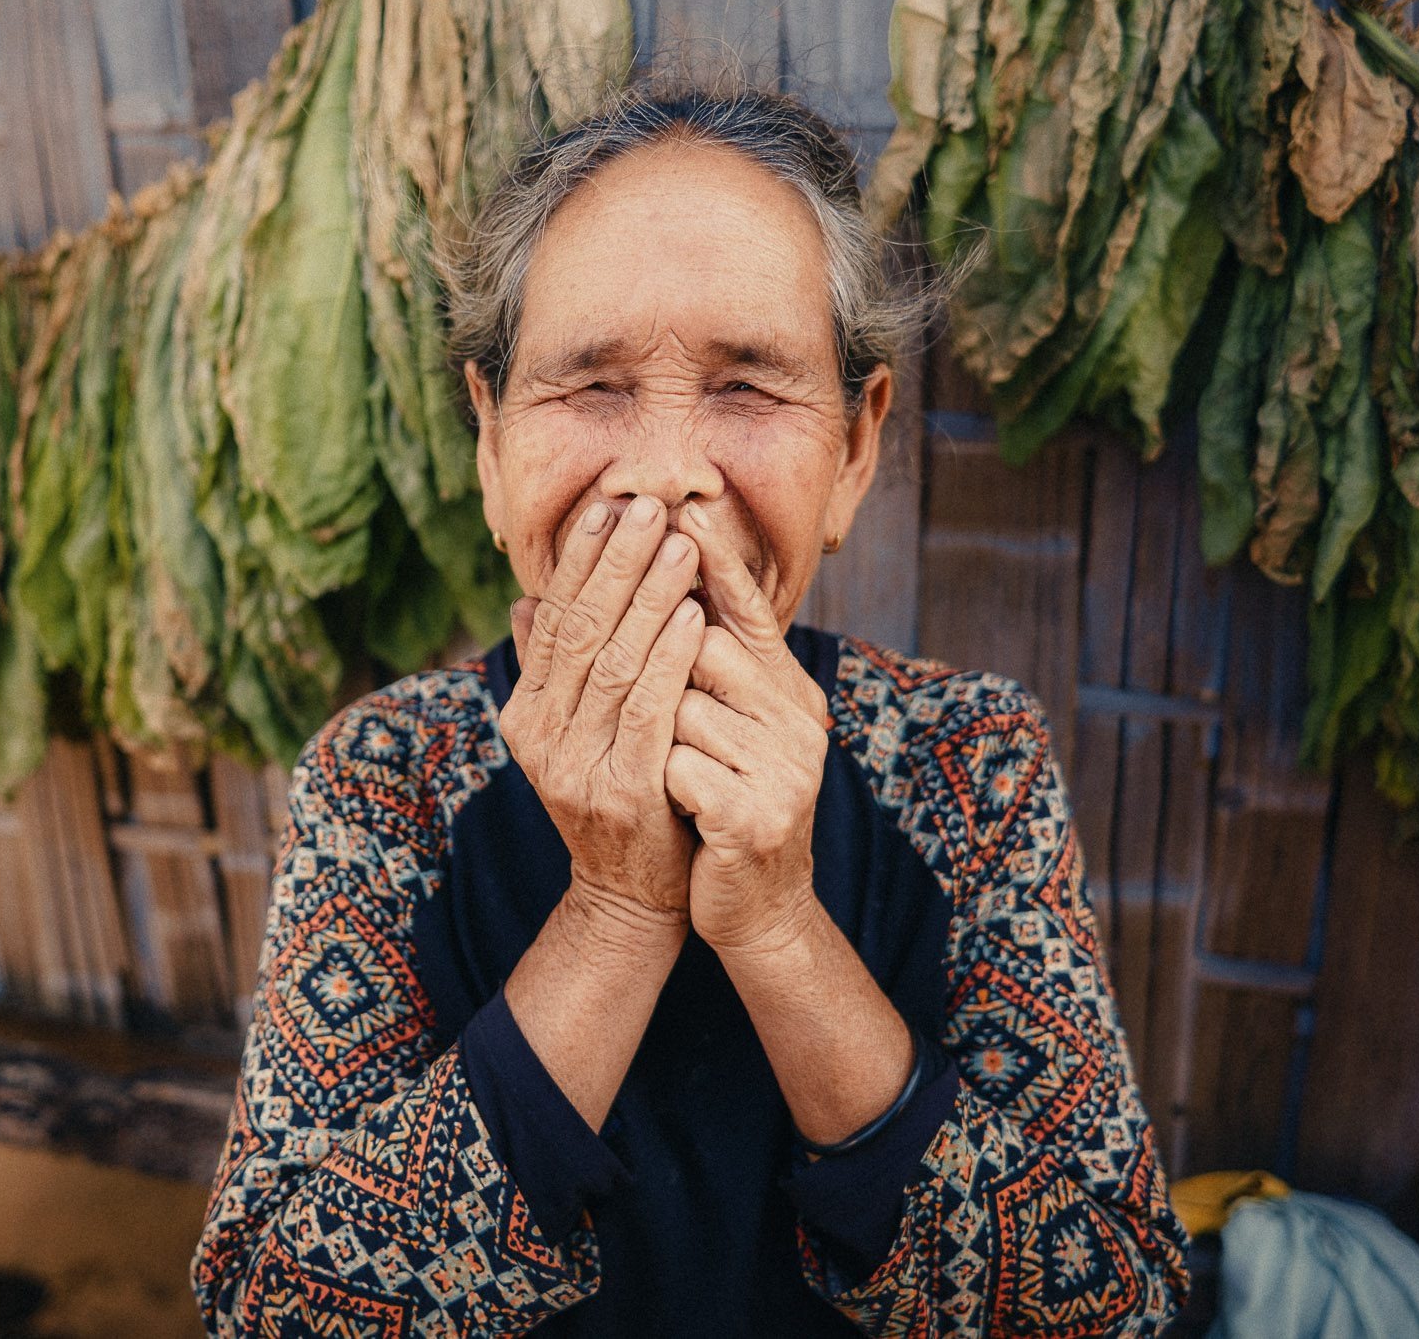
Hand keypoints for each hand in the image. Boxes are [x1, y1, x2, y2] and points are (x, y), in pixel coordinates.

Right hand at [500, 495, 706, 925]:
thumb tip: (525, 600)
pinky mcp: (622, 790)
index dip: (581, 561)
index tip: (612, 507)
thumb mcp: (576, 730)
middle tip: (648, 507)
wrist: (632, 892)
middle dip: (616, 563)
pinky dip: (669, 656)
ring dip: (648, 597)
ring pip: (613, 662)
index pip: (552, 620)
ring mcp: (576, 766)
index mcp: (526, 713)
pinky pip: (648, 708)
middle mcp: (540, 737)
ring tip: (679, 546)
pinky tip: (691, 616)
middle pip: (580, 630)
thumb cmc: (617, 795)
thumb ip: (554, 668)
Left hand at [663, 508, 831, 953]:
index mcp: (786, 690)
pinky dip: (667, 790)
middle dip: (664, 676)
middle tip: (666, 721)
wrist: (757, 906)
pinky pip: (680, 771)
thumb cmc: (722, 803)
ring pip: (681, 711)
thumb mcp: (710, 728)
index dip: (719, 562)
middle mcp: (797, 717)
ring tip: (678, 778)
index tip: (688, 511)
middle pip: (704, 651)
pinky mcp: (759, 815)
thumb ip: (681, 663)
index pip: (749, 611)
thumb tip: (622, 593)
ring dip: (661, 742)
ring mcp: (785, 766)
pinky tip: (683, 813)